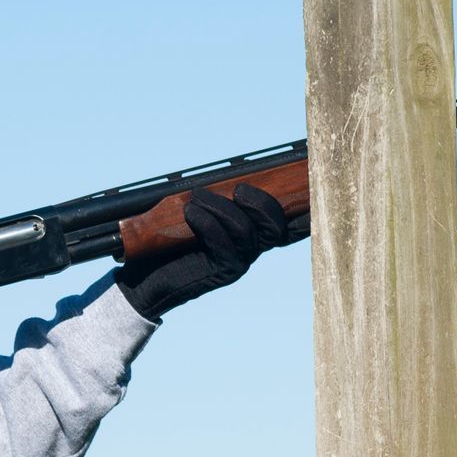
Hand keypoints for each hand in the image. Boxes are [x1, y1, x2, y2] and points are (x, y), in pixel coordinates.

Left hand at [115, 184, 299, 320]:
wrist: (143, 280)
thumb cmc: (165, 244)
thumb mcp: (189, 213)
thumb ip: (211, 197)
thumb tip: (226, 176)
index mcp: (249, 231)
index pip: (286, 220)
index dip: (304, 208)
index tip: (313, 186)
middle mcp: (250, 248)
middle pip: (279, 227)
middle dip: (264, 203)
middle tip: (239, 189)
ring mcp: (238, 263)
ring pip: (249, 233)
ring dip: (223, 209)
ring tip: (196, 199)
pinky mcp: (221, 273)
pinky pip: (225, 245)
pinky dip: (209, 223)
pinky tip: (191, 214)